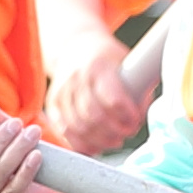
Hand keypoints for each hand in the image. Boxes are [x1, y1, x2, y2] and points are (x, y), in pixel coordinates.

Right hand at [42, 31, 163, 154]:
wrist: (75, 47)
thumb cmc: (107, 59)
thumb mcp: (127, 63)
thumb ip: (137, 89)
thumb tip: (140, 117)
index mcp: (99, 67)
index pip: (113, 99)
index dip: (127, 115)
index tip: (135, 119)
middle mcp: (77, 79)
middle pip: (95, 117)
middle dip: (115, 131)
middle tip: (126, 132)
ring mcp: (62, 92)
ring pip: (79, 128)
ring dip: (100, 140)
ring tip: (114, 140)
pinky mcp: (53, 104)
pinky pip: (65, 132)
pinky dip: (82, 144)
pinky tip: (96, 145)